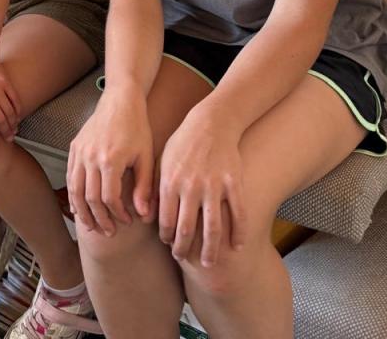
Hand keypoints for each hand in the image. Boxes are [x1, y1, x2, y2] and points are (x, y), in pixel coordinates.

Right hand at [66, 88, 155, 237]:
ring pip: (75, 189)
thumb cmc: (137, 128)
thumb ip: (144, 188)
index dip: (118, 214)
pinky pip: (70, 176)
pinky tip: (78, 206)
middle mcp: (91, 157)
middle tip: (109, 232)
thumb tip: (143, 215)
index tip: (127, 221)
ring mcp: (80, 152)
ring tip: (91, 226)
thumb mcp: (147, 158)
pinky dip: (72, 194)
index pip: (109, 198)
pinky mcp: (74, 147)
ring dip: (82, 211)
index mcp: (110, 160)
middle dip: (99, 219)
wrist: (120, 101)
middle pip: (90, 198)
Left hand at [156, 108, 246, 266]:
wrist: (211, 122)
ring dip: (211, 249)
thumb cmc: (182, 143)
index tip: (170, 245)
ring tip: (210, 264)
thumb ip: (155, 189)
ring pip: (213, 227)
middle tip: (185, 259)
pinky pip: (238, 214)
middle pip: (187, 228)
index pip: (166, 219)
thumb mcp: (162, 162)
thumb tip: (147, 217)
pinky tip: (238, 247)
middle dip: (185, 248)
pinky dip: (239, 233)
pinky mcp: (234, 183)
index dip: (168, 237)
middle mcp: (191, 186)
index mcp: (170, 181)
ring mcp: (214, 186)